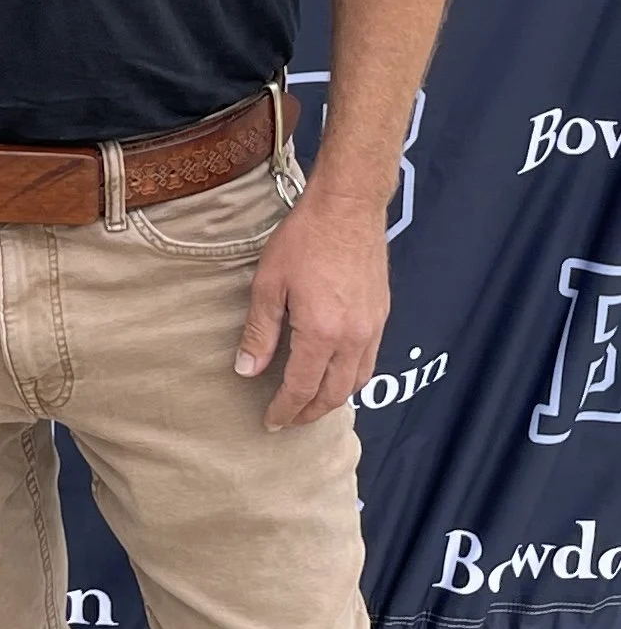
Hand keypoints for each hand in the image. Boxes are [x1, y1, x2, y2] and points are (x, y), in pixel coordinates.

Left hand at [233, 180, 389, 428]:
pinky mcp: (382, 314)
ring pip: (357, 381)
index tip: (271, 421)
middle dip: (310, 413)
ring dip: (334, 399)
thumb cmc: (305, 238)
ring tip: (312, 404)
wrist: (348, 207)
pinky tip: (337, 375)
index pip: (302, 388)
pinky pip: (370, 360)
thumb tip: (246, 370)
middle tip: (289, 420)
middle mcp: (353, 337)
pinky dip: (352, 378)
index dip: (285, 409)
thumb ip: (260, 332)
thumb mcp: (269, 284)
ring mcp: (372, 327)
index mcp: (321, 332)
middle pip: (334, 393)